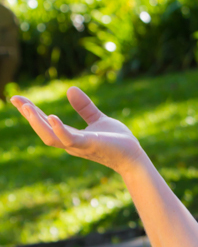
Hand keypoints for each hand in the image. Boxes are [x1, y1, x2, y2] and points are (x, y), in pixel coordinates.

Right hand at [11, 87, 144, 175]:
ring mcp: (78, 146)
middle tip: (15, 99)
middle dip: (29, 115)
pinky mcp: (90, 145)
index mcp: (71, 136)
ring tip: (27, 107)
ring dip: (37, 123)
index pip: (46, 123)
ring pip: (50, 137)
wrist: (134, 157)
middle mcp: (70, 143)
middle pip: (43, 130)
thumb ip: (84, 107)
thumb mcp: (98, 119)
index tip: (17, 99)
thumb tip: (69, 89)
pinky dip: (59, 129)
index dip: (31, 112)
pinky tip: (52, 117)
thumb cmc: (117, 141)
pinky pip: (70, 139)